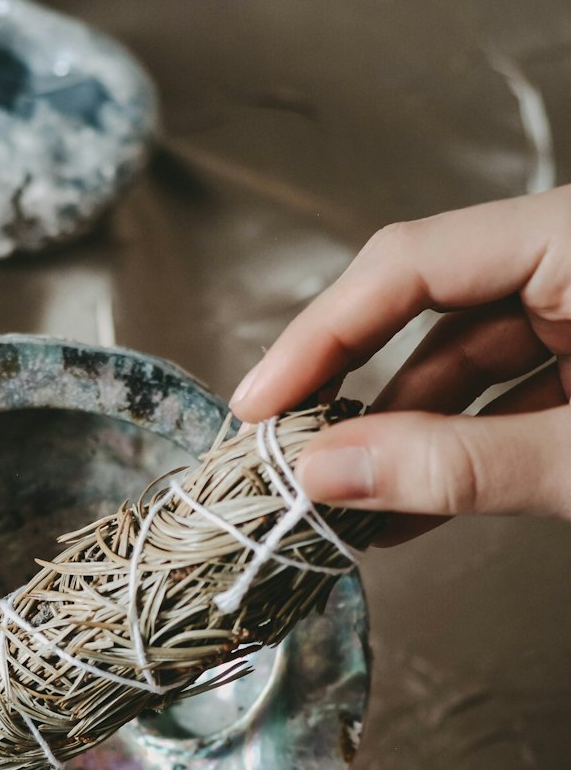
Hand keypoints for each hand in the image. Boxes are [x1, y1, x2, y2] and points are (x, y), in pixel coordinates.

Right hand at [230, 189, 570, 539]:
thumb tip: (327, 473)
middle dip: (350, 385)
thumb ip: (463, 465)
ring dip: (400, 433)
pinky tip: (406, 507)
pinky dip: (460, 447)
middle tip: (282, 448)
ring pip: (466, 356)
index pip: (412, 262)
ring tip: (341, 501)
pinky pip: (509, 390)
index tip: (259, 406)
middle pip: (427, 301)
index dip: (321, 335)